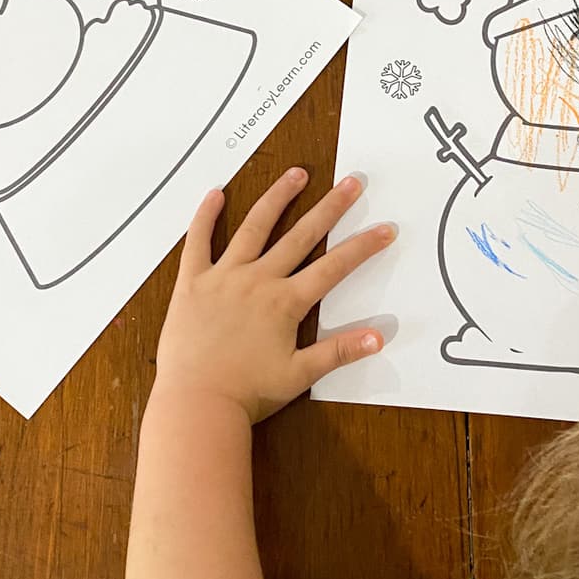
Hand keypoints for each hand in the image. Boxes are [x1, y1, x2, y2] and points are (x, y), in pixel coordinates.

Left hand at [155, 167, 394, 422]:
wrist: (196, 404)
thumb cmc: (247, 394)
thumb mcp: (299, 375)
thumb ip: (339, 352)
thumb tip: (379, 336)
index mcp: (285, 303)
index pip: (334, 267)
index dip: (363, 247)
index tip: (385, 228)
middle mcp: (258, 281)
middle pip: (301, 236)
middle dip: (330, 208)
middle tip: (350, 183)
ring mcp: (224, 277)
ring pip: (254, 228)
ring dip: (277, 198)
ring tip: (296, 174)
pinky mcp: (193, 282)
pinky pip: (198, 242)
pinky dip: (205, 217)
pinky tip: (214, 194)